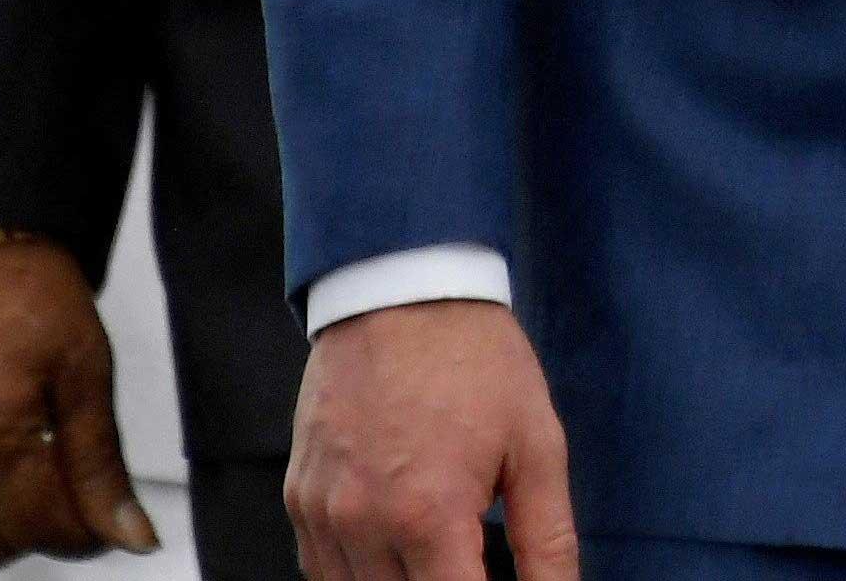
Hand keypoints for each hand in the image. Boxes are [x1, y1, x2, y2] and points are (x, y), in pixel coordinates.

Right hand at [0, 233, 153, 559]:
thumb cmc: (35, 294)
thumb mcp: (89, 375)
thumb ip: (103, 467)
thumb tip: (134, 536)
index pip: (42, 527)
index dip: (88, 535)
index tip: (112, 521)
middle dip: (47, 534)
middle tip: (83, 503)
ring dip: (4, 528)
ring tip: (48, 489)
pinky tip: (3, 479)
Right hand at [284, 301, 566, 580]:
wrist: (403, 293)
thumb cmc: (476, 362)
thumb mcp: (537, 445)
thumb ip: (547, 538)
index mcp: (429, 515)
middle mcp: (363, 523)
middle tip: (472, 558)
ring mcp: (322, 512)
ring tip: (441, 549)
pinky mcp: (298, 497)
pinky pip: (320, 568)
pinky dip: (357, 573)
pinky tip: (396, 547)